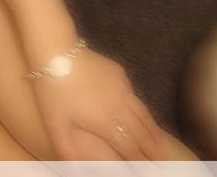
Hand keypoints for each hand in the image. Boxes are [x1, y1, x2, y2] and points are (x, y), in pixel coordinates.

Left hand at [30, 48, 166, 160]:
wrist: (56, 51)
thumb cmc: (52, 90)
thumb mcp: (55, 124)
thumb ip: (68, 151)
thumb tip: (77, 173)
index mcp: (106, 122)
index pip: (129, 147)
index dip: (140, 161)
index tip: (149, 171)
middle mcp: (120, 106)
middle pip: (142, 132)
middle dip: (153, 150)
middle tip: (163, 162)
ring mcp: (122, 87)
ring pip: (142, 112)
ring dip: (152, 130)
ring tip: (159, 143)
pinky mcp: (118, 73)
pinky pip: (133, 94)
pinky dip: (140, 108)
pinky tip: (141, 112)